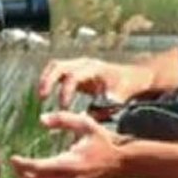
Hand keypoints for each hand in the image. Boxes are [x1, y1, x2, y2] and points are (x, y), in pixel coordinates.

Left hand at [9, 111, 128, 177]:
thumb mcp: (85, 123)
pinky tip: (41, 177)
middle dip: (22, 175)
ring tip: (23, 173)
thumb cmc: (103, 140)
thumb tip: (41, 119)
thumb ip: (62, 119)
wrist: (124, 162)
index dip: (22, 165)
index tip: (13, 158)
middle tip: (15, 165)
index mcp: (71, 163)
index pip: (38, 168)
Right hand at [38, 57, 155, 108]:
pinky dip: (51, 81)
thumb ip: (106, 105)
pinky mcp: (77, 72)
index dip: (66, 92)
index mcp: (94, 68)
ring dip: (46, 79)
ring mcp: (80, 65)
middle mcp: (84, 63)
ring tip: (42, 96)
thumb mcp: (120, 96)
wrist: (135, 76)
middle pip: (58, 65)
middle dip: (48, 80)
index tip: (64, 107)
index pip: (73, 76)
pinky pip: (59, 73)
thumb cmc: (128, 86)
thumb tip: (90, 114)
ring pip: (56, 66)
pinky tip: (48, 96)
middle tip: (42, 98)